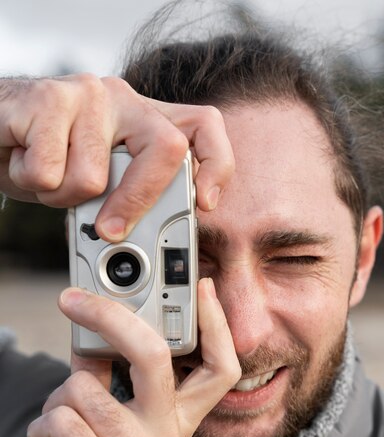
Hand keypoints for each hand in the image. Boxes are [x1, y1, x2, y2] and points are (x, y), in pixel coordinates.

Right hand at [0, 75, 233, 239]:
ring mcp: (88, 95)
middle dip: (135, 204)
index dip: (216, 165)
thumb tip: (152, 252)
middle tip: (105, 229)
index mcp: (144, 119)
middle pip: (166, 150)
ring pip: (94, 177)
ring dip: (63, 196)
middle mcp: (124, 100)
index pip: (204, 126)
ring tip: (48, 176)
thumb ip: (132, 202)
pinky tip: (24, 161)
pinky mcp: (47, 99)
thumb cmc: (50, 161)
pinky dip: (31, 185)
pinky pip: (49, 173)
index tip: (205, 204)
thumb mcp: (102, 183)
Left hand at [23, 278, 240, 436]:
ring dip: (56, 406)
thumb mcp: (120, 429)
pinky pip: (57, 421)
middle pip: (153, 355)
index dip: (216, 325)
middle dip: (111, 318)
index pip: (219, 369)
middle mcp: (165, 435)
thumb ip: (111, 382)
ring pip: (80, 387)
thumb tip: (90, 337)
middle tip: (74, 301)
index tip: (203, 288)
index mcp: (177, 421)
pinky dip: (42, 434)